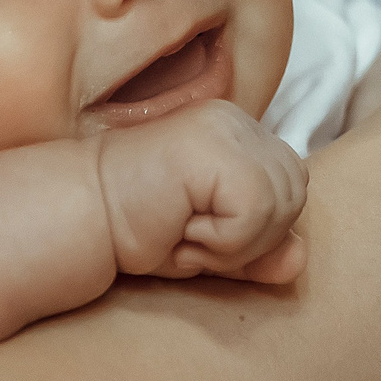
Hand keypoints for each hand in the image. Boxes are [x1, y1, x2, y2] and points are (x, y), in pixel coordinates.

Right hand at [92, 99, 309, 282]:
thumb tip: (300, 260)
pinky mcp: (215, 147)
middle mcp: (236, 119)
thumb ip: (258, 251)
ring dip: (236, 241)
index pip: (291, 188)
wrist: (80, 219)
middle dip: (252, 236)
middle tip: (190, 234)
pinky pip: (257, 209)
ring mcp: (226, 127)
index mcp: (238, 132)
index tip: (196, 230)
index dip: (254, 228)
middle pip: (296, 194)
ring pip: (282, 203)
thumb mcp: (211, 247)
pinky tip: (181, 228)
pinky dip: (224, 238)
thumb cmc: (136, 230)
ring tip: (184, 231)